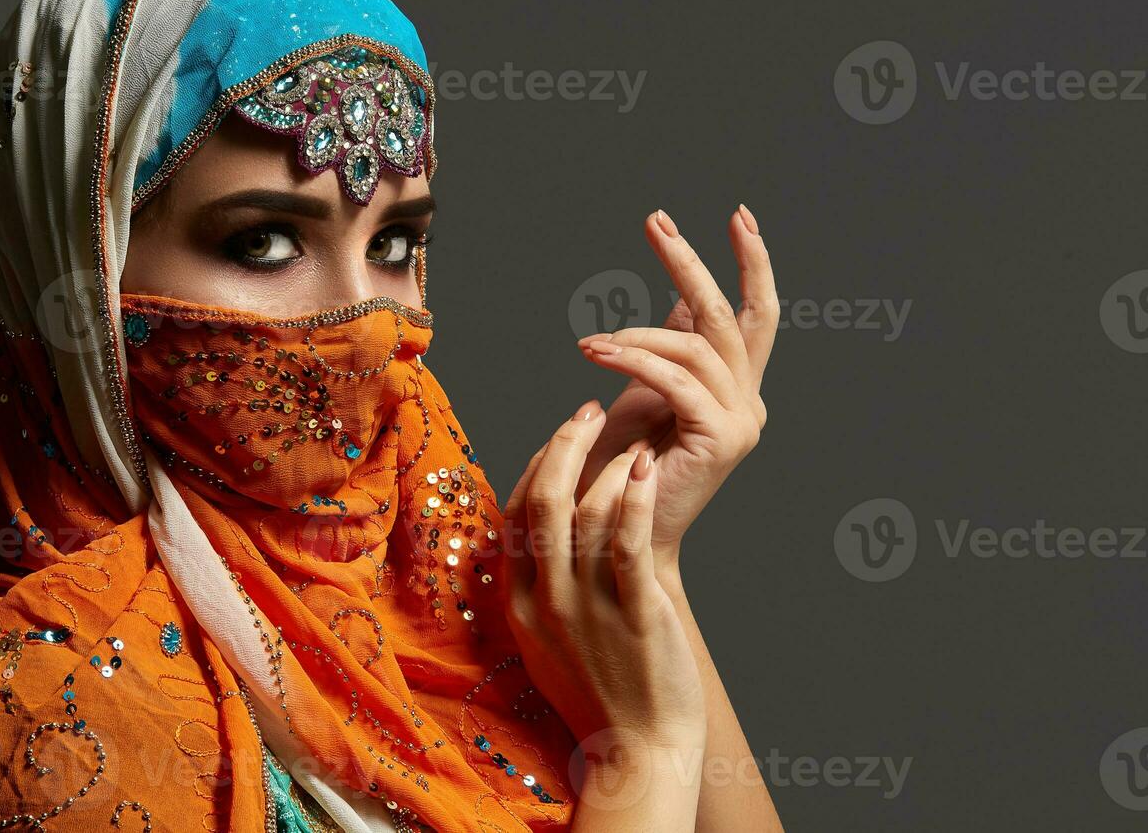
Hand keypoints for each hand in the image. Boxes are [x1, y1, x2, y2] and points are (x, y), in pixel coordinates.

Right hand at [500, 400, 705, 757]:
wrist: (636, 752)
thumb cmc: (597, 694)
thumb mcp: (545, 641)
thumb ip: (535, 587)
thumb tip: (532, 532)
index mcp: (520, 602)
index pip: (516, 511)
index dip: (539, 461)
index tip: (564, 434)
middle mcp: (547, 599)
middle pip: (544, 499)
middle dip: (566, 443)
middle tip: (590, 411)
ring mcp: (589, 607)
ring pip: (587, 512)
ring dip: (611, 464)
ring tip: (636, 444)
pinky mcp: (634, 614)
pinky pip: (628, 542)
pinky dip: (635, 497)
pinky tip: (648, 469)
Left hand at [576, 206, 777, 560]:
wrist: (617, 538)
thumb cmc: (620, 467)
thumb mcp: (646, 391)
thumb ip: (671, 347)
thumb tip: (682, 296)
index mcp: (735, 387)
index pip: (755, 314)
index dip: (752, 263)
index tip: (740, 215)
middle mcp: (748, 400)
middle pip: (732, 314)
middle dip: (693, 263)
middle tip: (655, 221)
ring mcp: (741, 419)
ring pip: (697, 344)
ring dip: (637, 333)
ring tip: (591, 342)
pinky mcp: (722, 437)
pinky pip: (676, 380)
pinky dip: (633, 360)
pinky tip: (596, 353)